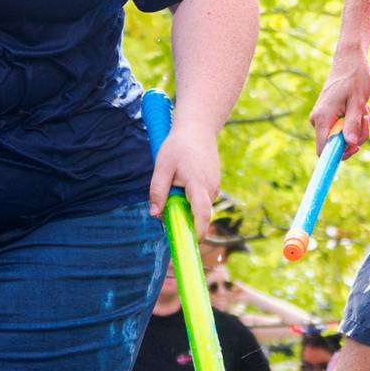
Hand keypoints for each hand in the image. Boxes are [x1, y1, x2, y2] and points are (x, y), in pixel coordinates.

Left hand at [148, 118, 219, 238]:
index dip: (197, 231)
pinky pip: (202, 198)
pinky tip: (182, 181)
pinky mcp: (214, 184)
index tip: (188, 242)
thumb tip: (154, 214)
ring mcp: (215, 186)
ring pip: (200, 206)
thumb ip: (158, 190)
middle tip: (167, 214)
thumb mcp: (162, 165)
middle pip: (199, 214)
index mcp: (199, 184)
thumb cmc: (178, 145)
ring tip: (174, 185)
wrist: (198, 128)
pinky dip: (191, 198)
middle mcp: (211, 188)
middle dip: (185, 220)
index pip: (202, 214)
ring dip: (187, 206)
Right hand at [310, 49, 369, 157]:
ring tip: (363, 108)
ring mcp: (323, 118)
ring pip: (342, 137)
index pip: (323, 150)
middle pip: (337, 145)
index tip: (357, 148)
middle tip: (366, 118)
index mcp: (322, 118)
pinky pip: (343, 128)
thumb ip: (353, 124)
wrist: (350, 59)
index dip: (339, 155)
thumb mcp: (358, 102)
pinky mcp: (330, 115)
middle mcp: (318, 120)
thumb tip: (350, 144)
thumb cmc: (355, 77)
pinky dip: (355, 122)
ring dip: (358, 127)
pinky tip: (360, 107)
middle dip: (356, 136)